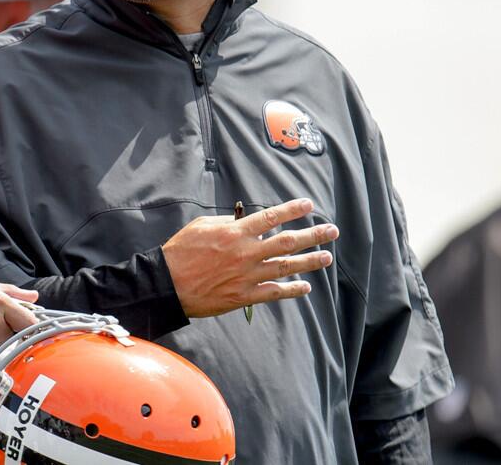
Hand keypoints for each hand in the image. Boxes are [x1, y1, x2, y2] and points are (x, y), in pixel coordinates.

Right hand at [162, 198, 337, 317]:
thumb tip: (243, 221)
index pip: (271, 217)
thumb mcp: (201, 226)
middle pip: (287, 242)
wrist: (169, 284)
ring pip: (286, 267)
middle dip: (313, 235)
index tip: (309, 205)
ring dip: (309, 261)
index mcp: (235, 232)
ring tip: (326, 256)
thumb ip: (226, 222)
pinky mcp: (244, 296)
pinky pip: (274, 292)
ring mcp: (247, 275)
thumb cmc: (181, 252)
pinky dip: (292, 289)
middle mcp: (246, 253)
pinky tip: (306, 286)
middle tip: (332, 231)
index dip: (292, 210)